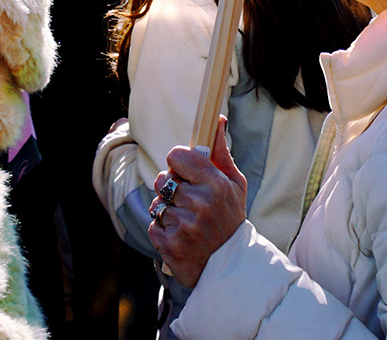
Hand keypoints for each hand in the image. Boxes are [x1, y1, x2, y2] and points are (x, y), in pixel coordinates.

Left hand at [147, 116, 246, 289]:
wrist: (230, 267)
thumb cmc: (230, 219)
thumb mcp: (234, 185)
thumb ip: (221, 153)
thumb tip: (218, 119)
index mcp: (215, 184)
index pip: (176, 156)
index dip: (178, 163)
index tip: (185, 172)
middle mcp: (199, 203)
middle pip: (163, 179)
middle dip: (171, 188)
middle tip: (189, 202)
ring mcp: (184, 226)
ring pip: (156, 203)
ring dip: (167, 211)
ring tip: (187, 222)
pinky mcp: (170, 245)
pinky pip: (152, 225)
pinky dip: (162, 231)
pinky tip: (180, 237)